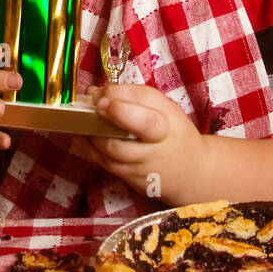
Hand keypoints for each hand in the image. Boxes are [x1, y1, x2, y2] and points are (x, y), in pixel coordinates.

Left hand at [71, 83, 210, 199]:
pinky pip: (105, 163)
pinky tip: (80, 137)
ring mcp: (144, 165)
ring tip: (80, 120)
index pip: (146, 105)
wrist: (192, 173)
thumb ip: (134, 97)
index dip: (120, 97)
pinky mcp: (132, 179)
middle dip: (112, 115)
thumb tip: (95, 92)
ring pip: (112, 150)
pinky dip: (89, 148)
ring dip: (91, 132)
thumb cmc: (174, 134)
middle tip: (95, 105)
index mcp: (168, 122)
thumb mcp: (166, 110)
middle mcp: (158, 145)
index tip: (101, 92)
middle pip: (135, 130)